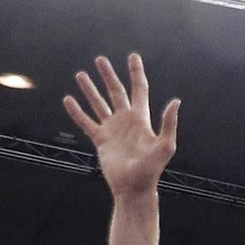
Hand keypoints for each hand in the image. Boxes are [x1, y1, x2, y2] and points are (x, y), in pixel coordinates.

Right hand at [64, 53, 179, 198]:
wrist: (134, 188)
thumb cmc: (151, 169)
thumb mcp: (165, 145)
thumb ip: (168, 123)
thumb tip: (175, 101)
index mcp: (141, 119)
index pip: (139, 89)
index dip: (136, 73)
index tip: (133, 56)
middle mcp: (125, 120)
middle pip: (116, 92)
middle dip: (108, 75)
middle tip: (100, 59)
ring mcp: (112, 129)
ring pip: (99, 103)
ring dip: (90, 89)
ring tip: (81, 74)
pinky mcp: (100, 139)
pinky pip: (86, 122)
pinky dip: (77, 111)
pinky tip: (68, 100)